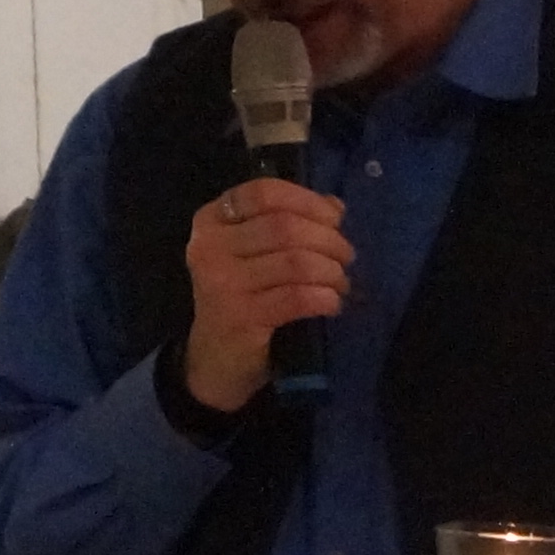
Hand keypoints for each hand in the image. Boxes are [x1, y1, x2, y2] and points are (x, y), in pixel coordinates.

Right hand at [180, 179, 352, 413]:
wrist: (216, 361)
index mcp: (211, 221)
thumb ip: (290, 222)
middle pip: (284, 226)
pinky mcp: (239, 317)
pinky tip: (332, 304)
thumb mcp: (258, 254)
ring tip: (340, 283)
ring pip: (295, 262)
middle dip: (328, 239)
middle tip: (345, 257)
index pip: (263, 192)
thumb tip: (335, 205)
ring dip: (330, 271)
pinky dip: (325, 298)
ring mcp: (221, 283)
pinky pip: (297, 297)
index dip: (307, 200)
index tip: (334, 219)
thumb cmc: (243, 299)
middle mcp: (209, 247)